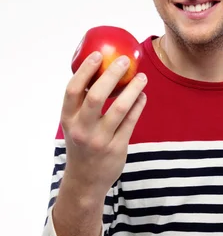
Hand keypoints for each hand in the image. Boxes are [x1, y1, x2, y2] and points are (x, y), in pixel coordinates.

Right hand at [60, 51, 146, 198]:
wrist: (85, 180)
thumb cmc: (81, 143)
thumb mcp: (74, 124)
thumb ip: (82, 103)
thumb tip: (99, 70)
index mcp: (68, 119)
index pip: (73, 90)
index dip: (85, 70)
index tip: (98, 55)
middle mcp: (82, 130)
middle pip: (97, 96)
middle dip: (112, 74)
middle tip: (124, 61)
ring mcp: (100, 140)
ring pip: (120, 108)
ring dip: (133, 89)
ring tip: (142, 77)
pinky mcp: (117, 148)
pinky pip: (132, 121)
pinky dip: (138, 105)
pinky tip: (142, 95)